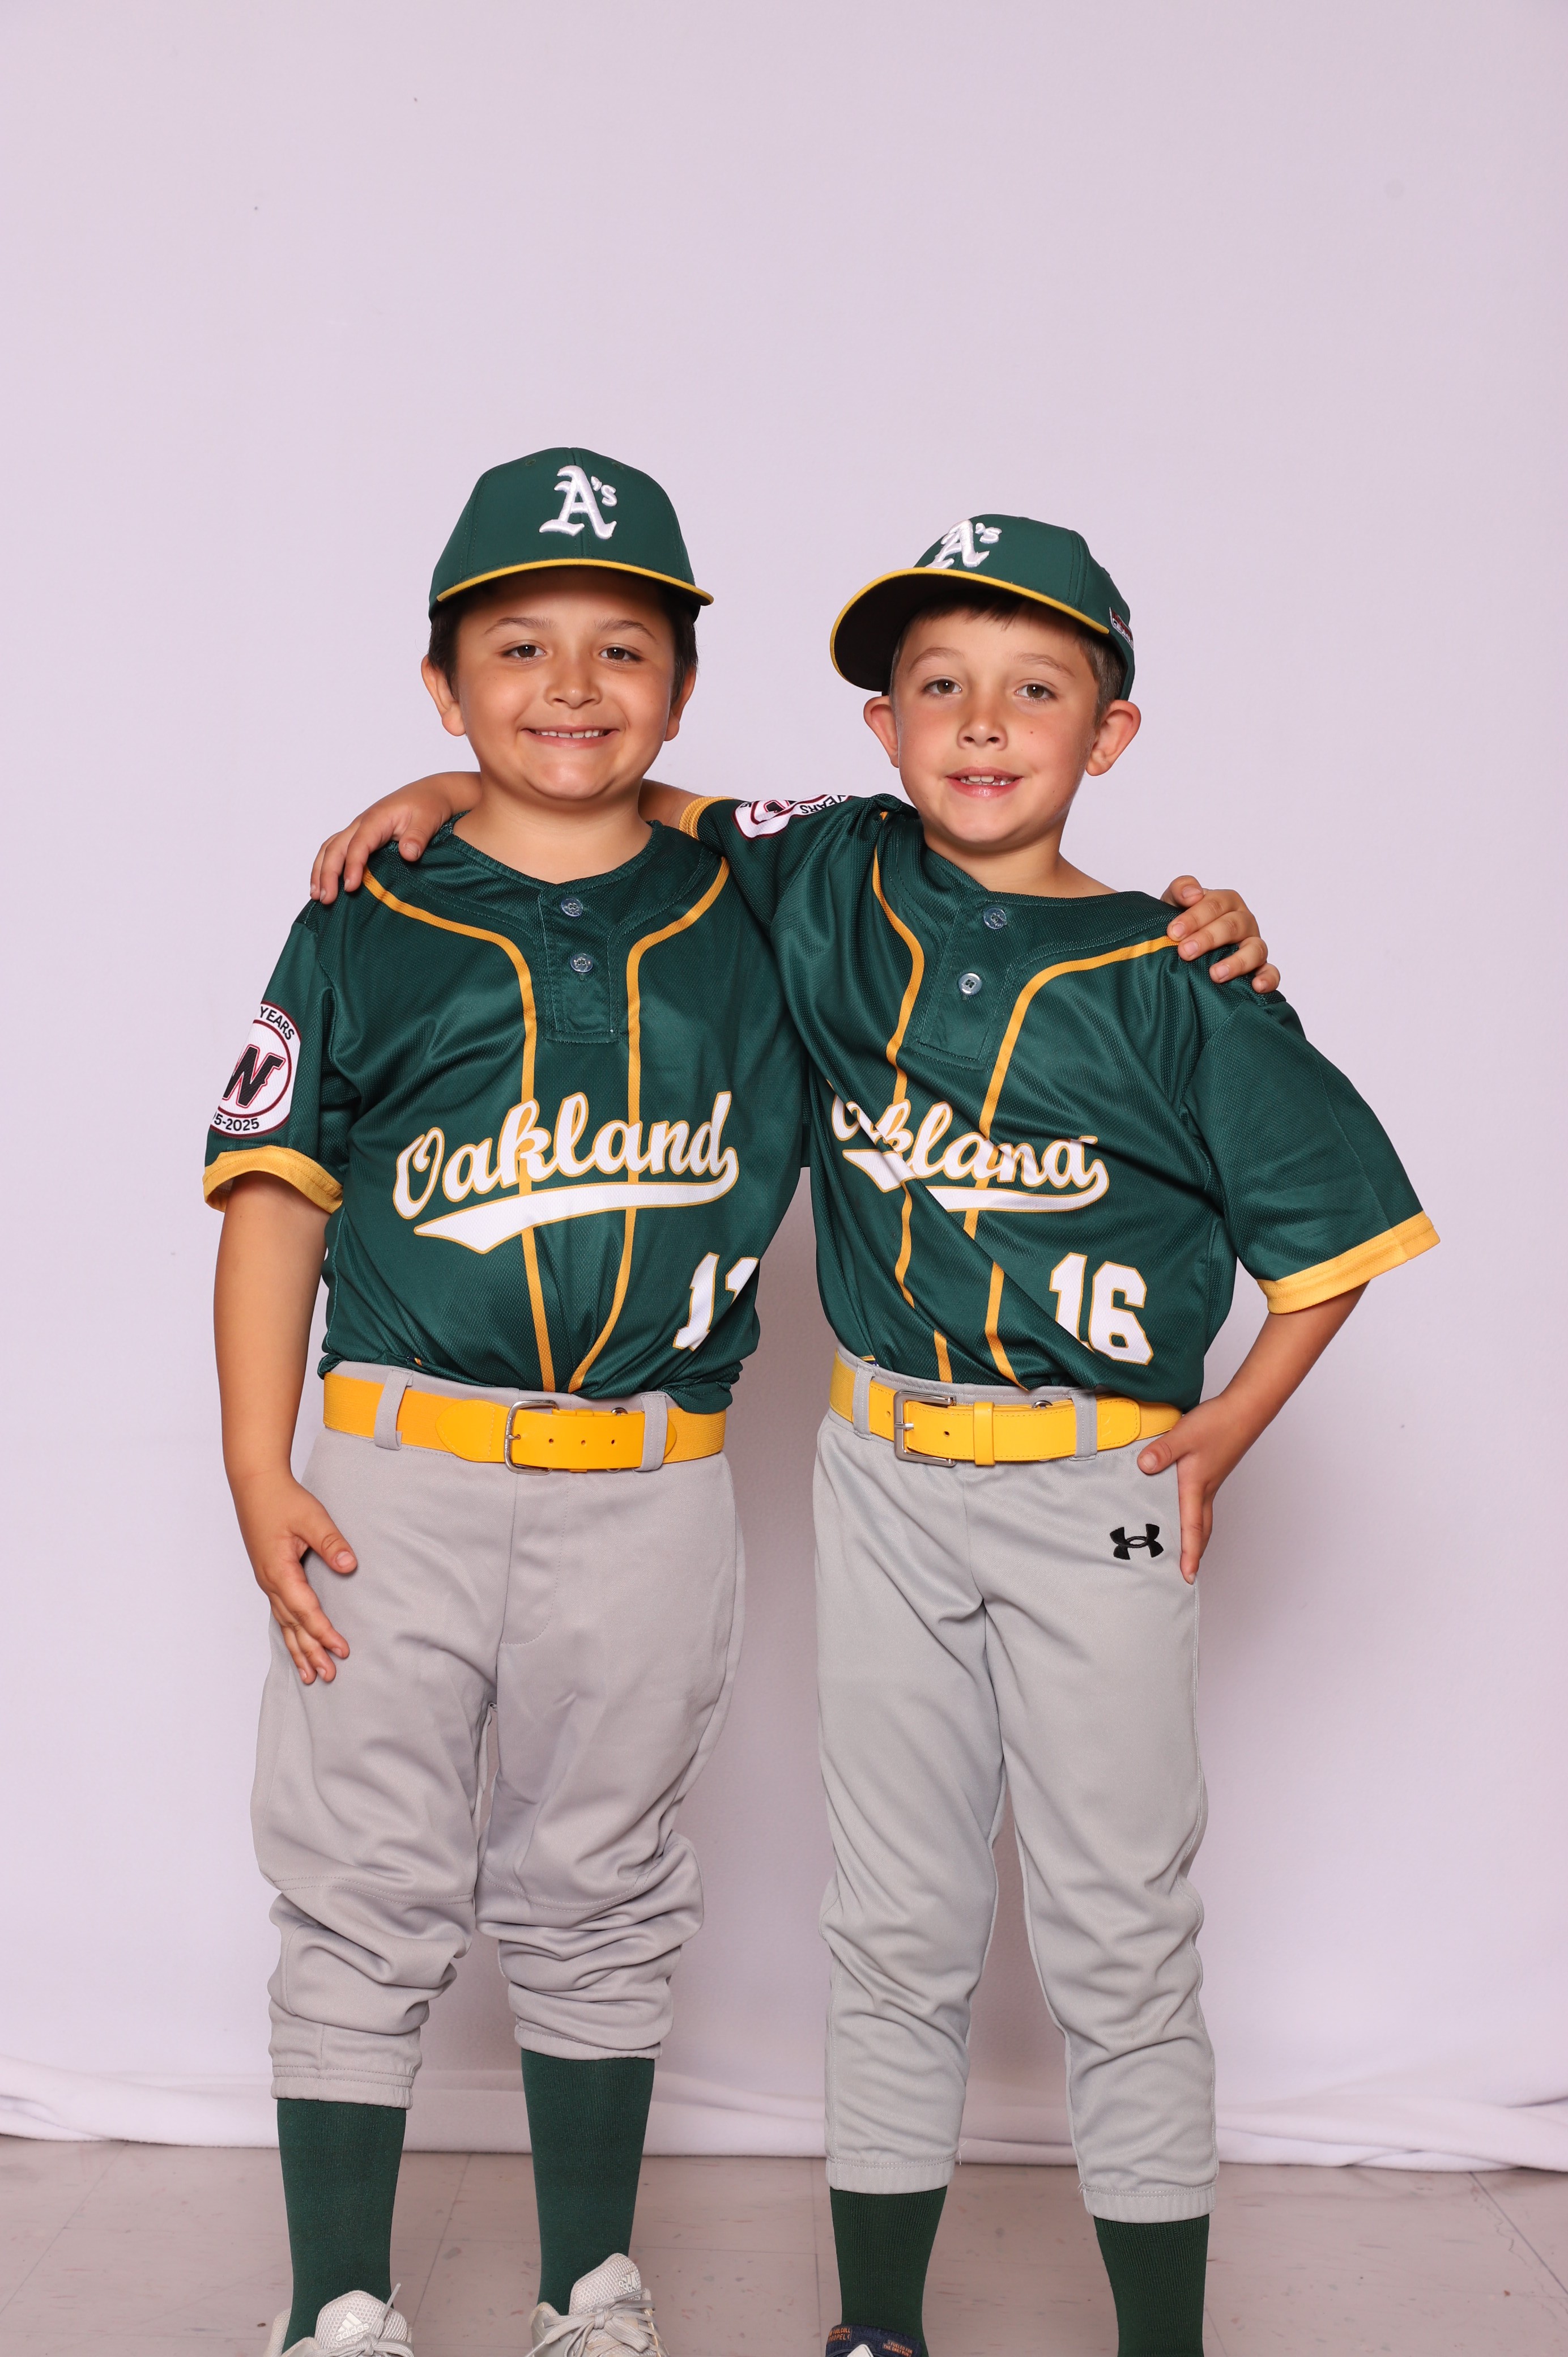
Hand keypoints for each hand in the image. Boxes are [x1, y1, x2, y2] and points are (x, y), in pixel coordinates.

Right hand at [231, 1468, 356, 1683]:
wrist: (255, 1485)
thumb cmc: (283, 1500)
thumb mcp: (312, 1518)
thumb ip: (331, 1543)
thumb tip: (350, 1565)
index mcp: (279, 1571)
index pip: (305, 1611)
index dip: (324, 1632)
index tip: (341, 1649)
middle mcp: (270, 1582)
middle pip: (292, 1626)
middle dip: (310, 1652)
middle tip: (327, 1676)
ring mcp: (267, 1581)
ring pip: (283, 1624)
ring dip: (298, 1649)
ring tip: (309, 1675)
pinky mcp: (269, 1576)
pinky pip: (280, 1612)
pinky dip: (289, 1632)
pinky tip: (295, 1644)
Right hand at [311, 771, 480, 902]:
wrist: (432, 793)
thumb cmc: (429, 804)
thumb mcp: (428, 819)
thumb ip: (418, 836)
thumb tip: (408, 854)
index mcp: (376, 819)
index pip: (358, 845)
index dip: (352, 866)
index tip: (350, 888)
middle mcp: (362, 824)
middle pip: (335, 847)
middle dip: (327, 873)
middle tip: (326, 899)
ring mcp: (359, 830)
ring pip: (331, 848)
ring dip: (321, 871)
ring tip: (317, 896)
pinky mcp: (362, 837)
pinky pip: (338, 850)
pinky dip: (328, 866)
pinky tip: (326, 884)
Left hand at [1135, 1395, 1255, 1581]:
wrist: (1244, 1410)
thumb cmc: (1218, 1423)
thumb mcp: (1183, 1436)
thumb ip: (1162, 1452)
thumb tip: (1143, 1467)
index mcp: (1197, 1487)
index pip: (1192, 1529)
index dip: (1189, 1554)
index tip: (1187, 1577)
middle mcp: (1206, 1490)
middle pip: (1201, 1530)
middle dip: (1194, 1553)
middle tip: (1186, 1573)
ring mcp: (1211, 1481)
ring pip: (1203, 1517)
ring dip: (1195, 1536)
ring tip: (1183, 1549)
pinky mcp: (1212, 1471)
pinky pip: (1202, 1502)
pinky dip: (1194, 1515)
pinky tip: (1181, 1506)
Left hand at [1161, 877, 1279, 992]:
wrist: (1180, 946)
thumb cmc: (1182, 923)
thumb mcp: (1174, 902)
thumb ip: (1180, 889)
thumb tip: (1193, 894)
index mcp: (1226, 902)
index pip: (1215, 904)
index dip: (1194, 917)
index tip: (1174, 932)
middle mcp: (1243, 921)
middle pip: (1232, 926)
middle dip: (1208, 938)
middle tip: (1185, 952)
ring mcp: (1253, 943)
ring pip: (1255, 949)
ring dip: (1237, 962)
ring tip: (1215, 974)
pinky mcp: (1259, 966)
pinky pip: (1270, 972)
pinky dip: (1268, 978)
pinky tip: (1257, 987)